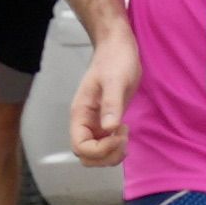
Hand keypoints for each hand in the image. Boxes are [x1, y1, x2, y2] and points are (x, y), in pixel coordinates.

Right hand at [68, 24, 135, 165]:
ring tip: (124, 135)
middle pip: (86, 156)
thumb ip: (111, 104)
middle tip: (123, 139)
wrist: (119, 48)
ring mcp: (95, 124)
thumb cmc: (114, 60)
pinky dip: (116, 147)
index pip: (80, 147)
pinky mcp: (106, 122)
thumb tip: (109, 128)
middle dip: (106, 156)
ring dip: (112, 154)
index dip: (100, 150)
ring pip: (96, 154)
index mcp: (80, 114)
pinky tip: (125, 132)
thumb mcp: (115, 80)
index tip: (118, 135)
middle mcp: (85, 122)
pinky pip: (106, 145)